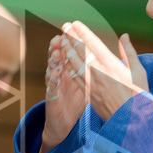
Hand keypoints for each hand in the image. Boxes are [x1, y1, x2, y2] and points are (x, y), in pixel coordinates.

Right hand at [40, 34, 87, 152]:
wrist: (62, 124)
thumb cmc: (74, 102)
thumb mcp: (85, 83)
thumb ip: (90, 67)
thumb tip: (100, 53)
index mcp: (70, 70)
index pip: (70, 51)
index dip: (71, 40)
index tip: (73, 28)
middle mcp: (60, 76)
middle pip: (59, 57)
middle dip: (59, 46)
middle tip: (61, 35)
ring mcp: (55, 87)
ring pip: (53, 70)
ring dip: (54, 60)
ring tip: (56, 51)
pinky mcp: (52, 100)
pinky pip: (52, 89)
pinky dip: (53, 81)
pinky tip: (55, 73)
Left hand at [60, 21, 147, 121]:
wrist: (131, 119)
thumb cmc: (139, 95)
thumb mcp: (139, 71)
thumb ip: (129, 52)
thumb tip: (124, 36)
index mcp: (111, 64)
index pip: (92, 43)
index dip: (82, 32)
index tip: (75, 23)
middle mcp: (98, 71)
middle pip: (80, 50)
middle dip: (71, 37)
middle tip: (64, 27)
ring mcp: (91, 83)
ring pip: (74, 63)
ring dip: (67, 50)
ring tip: (61, 41)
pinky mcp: (88, 93)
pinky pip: (75, 77)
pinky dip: (68, 67)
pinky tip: (64, 61)